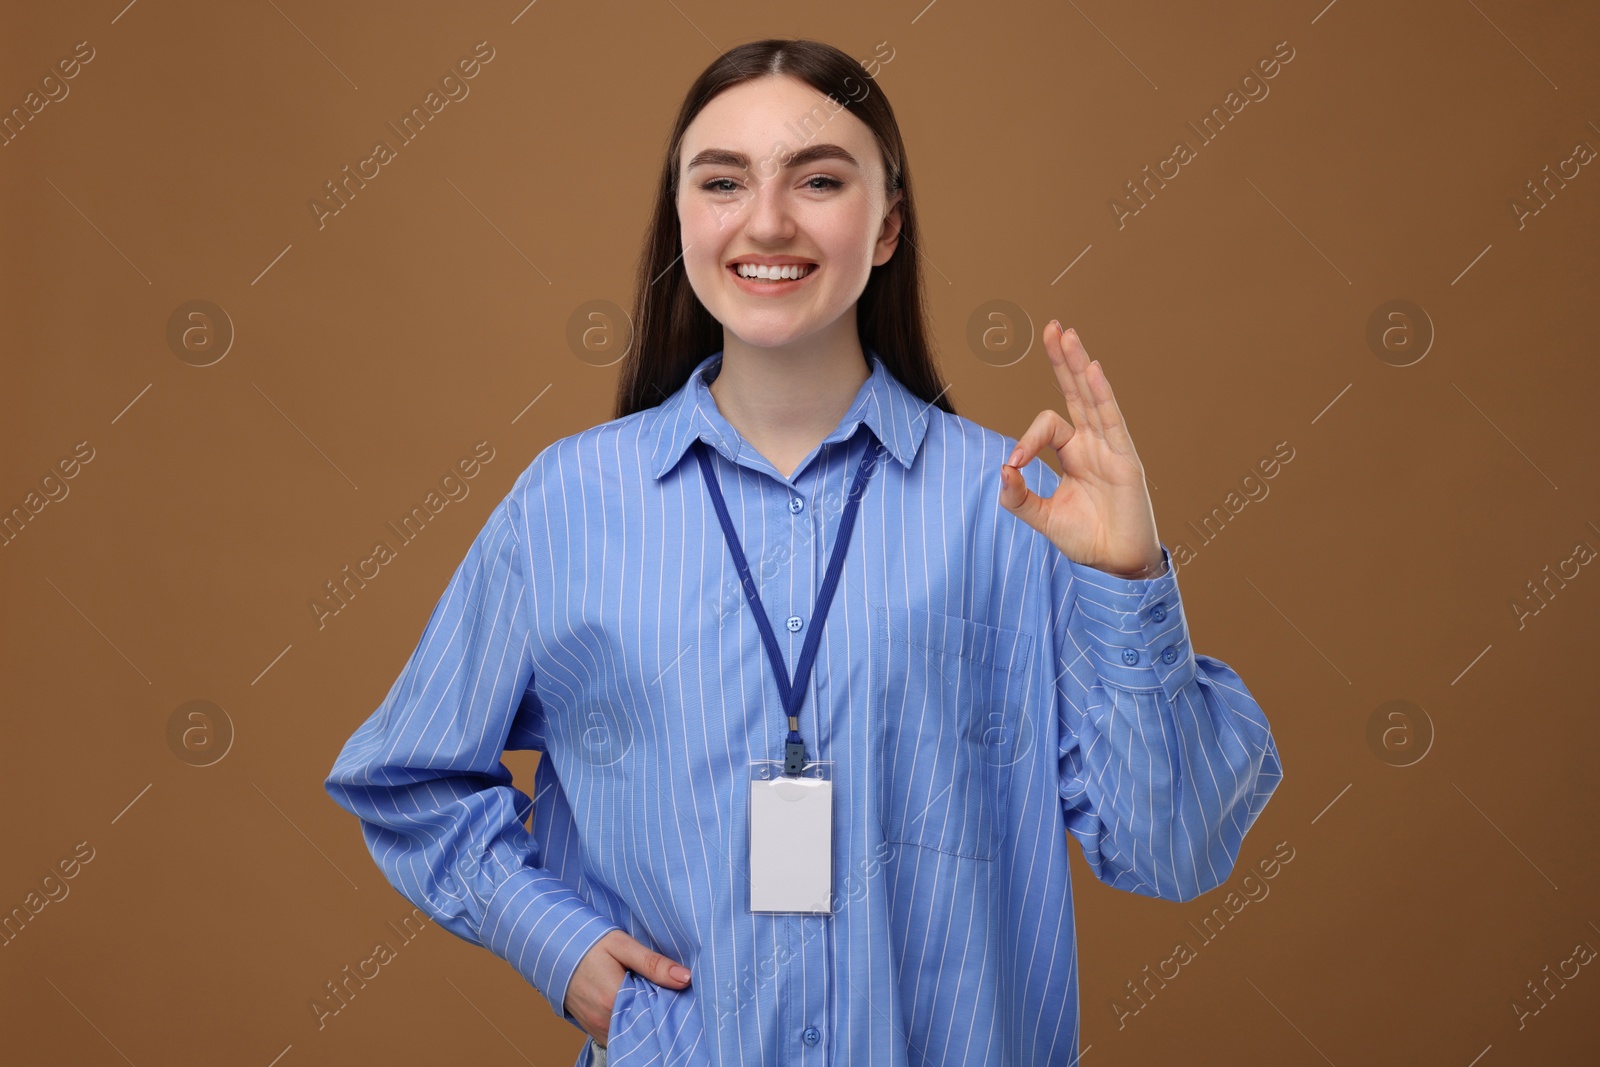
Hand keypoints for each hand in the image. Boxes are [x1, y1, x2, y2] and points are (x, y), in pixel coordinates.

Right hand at [564, 929, 692, 1048]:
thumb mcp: (622, 946)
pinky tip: (635, 1007)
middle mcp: (604, 1021)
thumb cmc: (588, 943)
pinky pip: (618, 1035)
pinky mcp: (592, 1030)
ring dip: (643, 1020)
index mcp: (613, 999)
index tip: (679, 994)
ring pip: (631, 1033)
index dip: (670, 1006)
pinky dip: (629, 1025)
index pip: (654, 1014)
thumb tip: (686, 978)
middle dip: (657, 1014)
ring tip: (650, 998)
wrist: (553, 949)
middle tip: (665, 993)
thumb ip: (653, 963)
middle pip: (643, 1026)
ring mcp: (596, 1028)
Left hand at [999, 321, 1163, 578]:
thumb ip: (1019, 497)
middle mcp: (1093, 444)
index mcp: (1073, 454)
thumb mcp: (1042, 518)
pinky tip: (1091, 368)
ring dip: (1077, 365)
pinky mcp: (1125, 460)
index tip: (1014, 466)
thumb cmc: (1086, 539)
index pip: (1047, 427)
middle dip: (1062, 361)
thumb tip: (1001, 471)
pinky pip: (1111, 420)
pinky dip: (1101, 394)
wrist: (1116, 565)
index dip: (1026, 440)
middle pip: (1075, 393)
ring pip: (1092, 398)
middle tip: (1051, 328)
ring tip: (1065, 333)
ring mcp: (1110, 448)